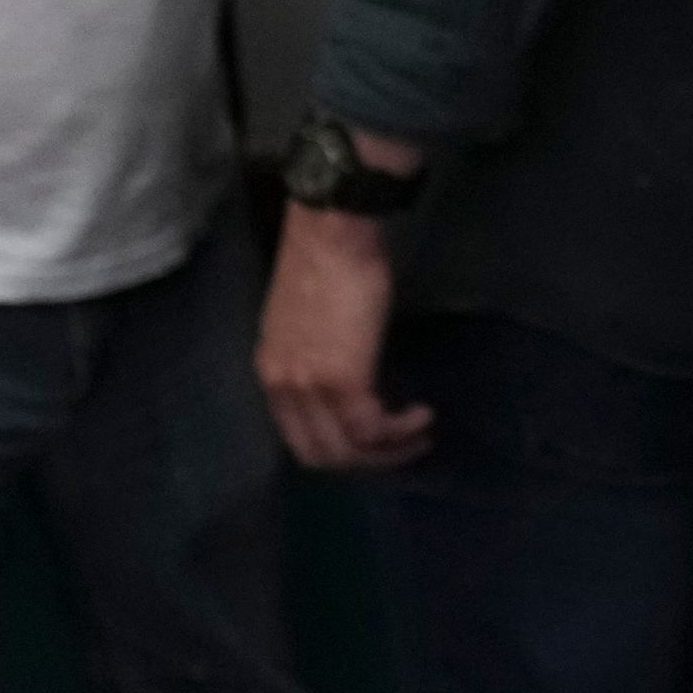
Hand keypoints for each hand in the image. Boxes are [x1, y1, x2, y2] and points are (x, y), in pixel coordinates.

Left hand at [256, 201, 431, 469]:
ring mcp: (311, 387)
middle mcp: (283, 388)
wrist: (334, 232)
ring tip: (420, 433)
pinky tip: (420, 415)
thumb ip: (318, 354)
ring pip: (348, 449)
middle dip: (366, 461)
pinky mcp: (344, 380)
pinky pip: (371, 429)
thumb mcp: (310, 320)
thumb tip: (347, 371)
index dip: (340, 449)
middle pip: (322, 454)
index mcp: (272, 373)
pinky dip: (399, 432)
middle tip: (404, 446)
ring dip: (388, 451)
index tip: (374, 441)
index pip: (299, 437)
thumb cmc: (328, 261)